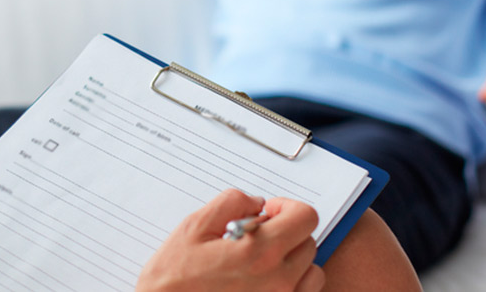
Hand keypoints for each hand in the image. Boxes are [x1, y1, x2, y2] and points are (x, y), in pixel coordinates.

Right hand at [137, 189, 322, 291]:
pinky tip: (265, 281)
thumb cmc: (174, 279)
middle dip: (286, 231)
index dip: (287, 207)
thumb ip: (231, 203)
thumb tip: (256, 202)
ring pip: (311, 272)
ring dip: (293, 260)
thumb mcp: (194, 227)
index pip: (305, 217)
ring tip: (263, 262)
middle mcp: (278, 281)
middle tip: (257, 236)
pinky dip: (292, 285)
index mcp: (260, 252)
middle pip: (308, 242)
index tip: (269, 213)